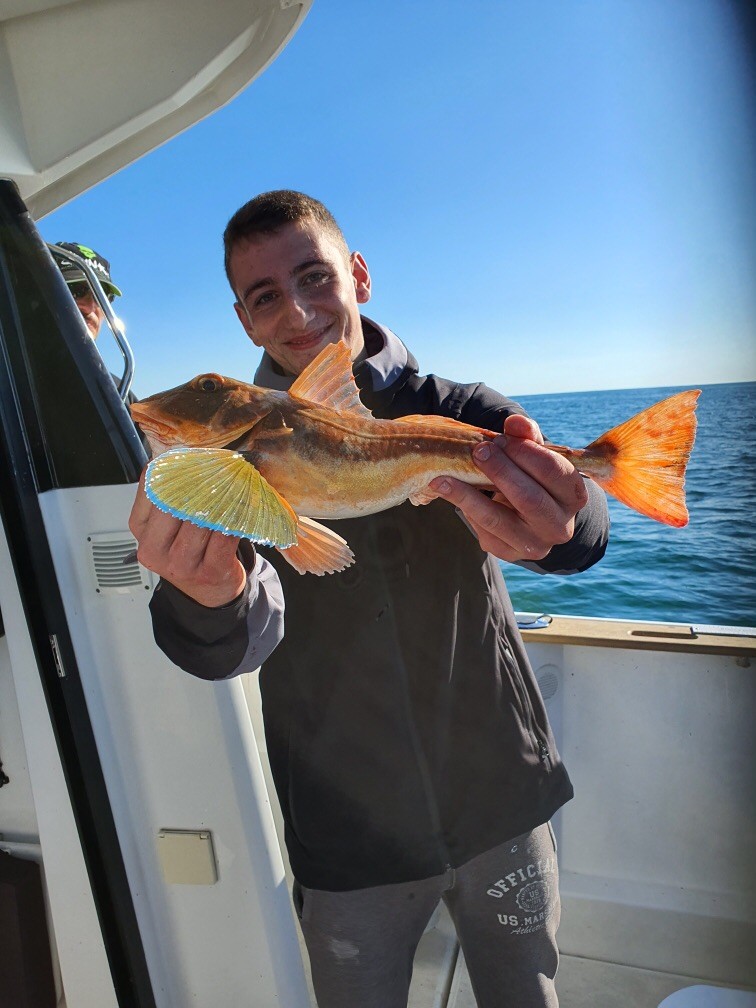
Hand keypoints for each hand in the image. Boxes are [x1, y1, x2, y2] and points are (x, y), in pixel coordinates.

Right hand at [128, 469, 247, 606]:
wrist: (208, 590)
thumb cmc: (188, 549)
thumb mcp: (167, 522)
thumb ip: (170, 490)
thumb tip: (186, 454)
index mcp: (141, 528)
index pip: (153, 487)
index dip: (176, 468)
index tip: (196, 457)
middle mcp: (154, 549)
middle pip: (175, 503)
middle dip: (200, 483)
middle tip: (221, 467)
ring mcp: (180, 564)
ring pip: (202, 519)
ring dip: (222, 499)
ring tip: (235, 483)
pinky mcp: (208, 572)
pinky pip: (224, 536)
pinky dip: (235, 518)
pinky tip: (242, 508)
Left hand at [429, 414, 587, 563]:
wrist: (529, 515)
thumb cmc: (533, 477)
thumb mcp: (535, 455)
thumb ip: (527, 436)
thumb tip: (515, 422)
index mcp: (574, 496)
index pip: (554, 471)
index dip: (525, 452)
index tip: (501, 440)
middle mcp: (560, 526)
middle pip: (529, 499)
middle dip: (500, 471)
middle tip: (477, 452)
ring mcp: (535, 545)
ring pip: (498, 520)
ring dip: (466, 496)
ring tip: (443, 479)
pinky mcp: (509, 553)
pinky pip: (483, 531)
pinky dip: (466, 509)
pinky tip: (452, 494)